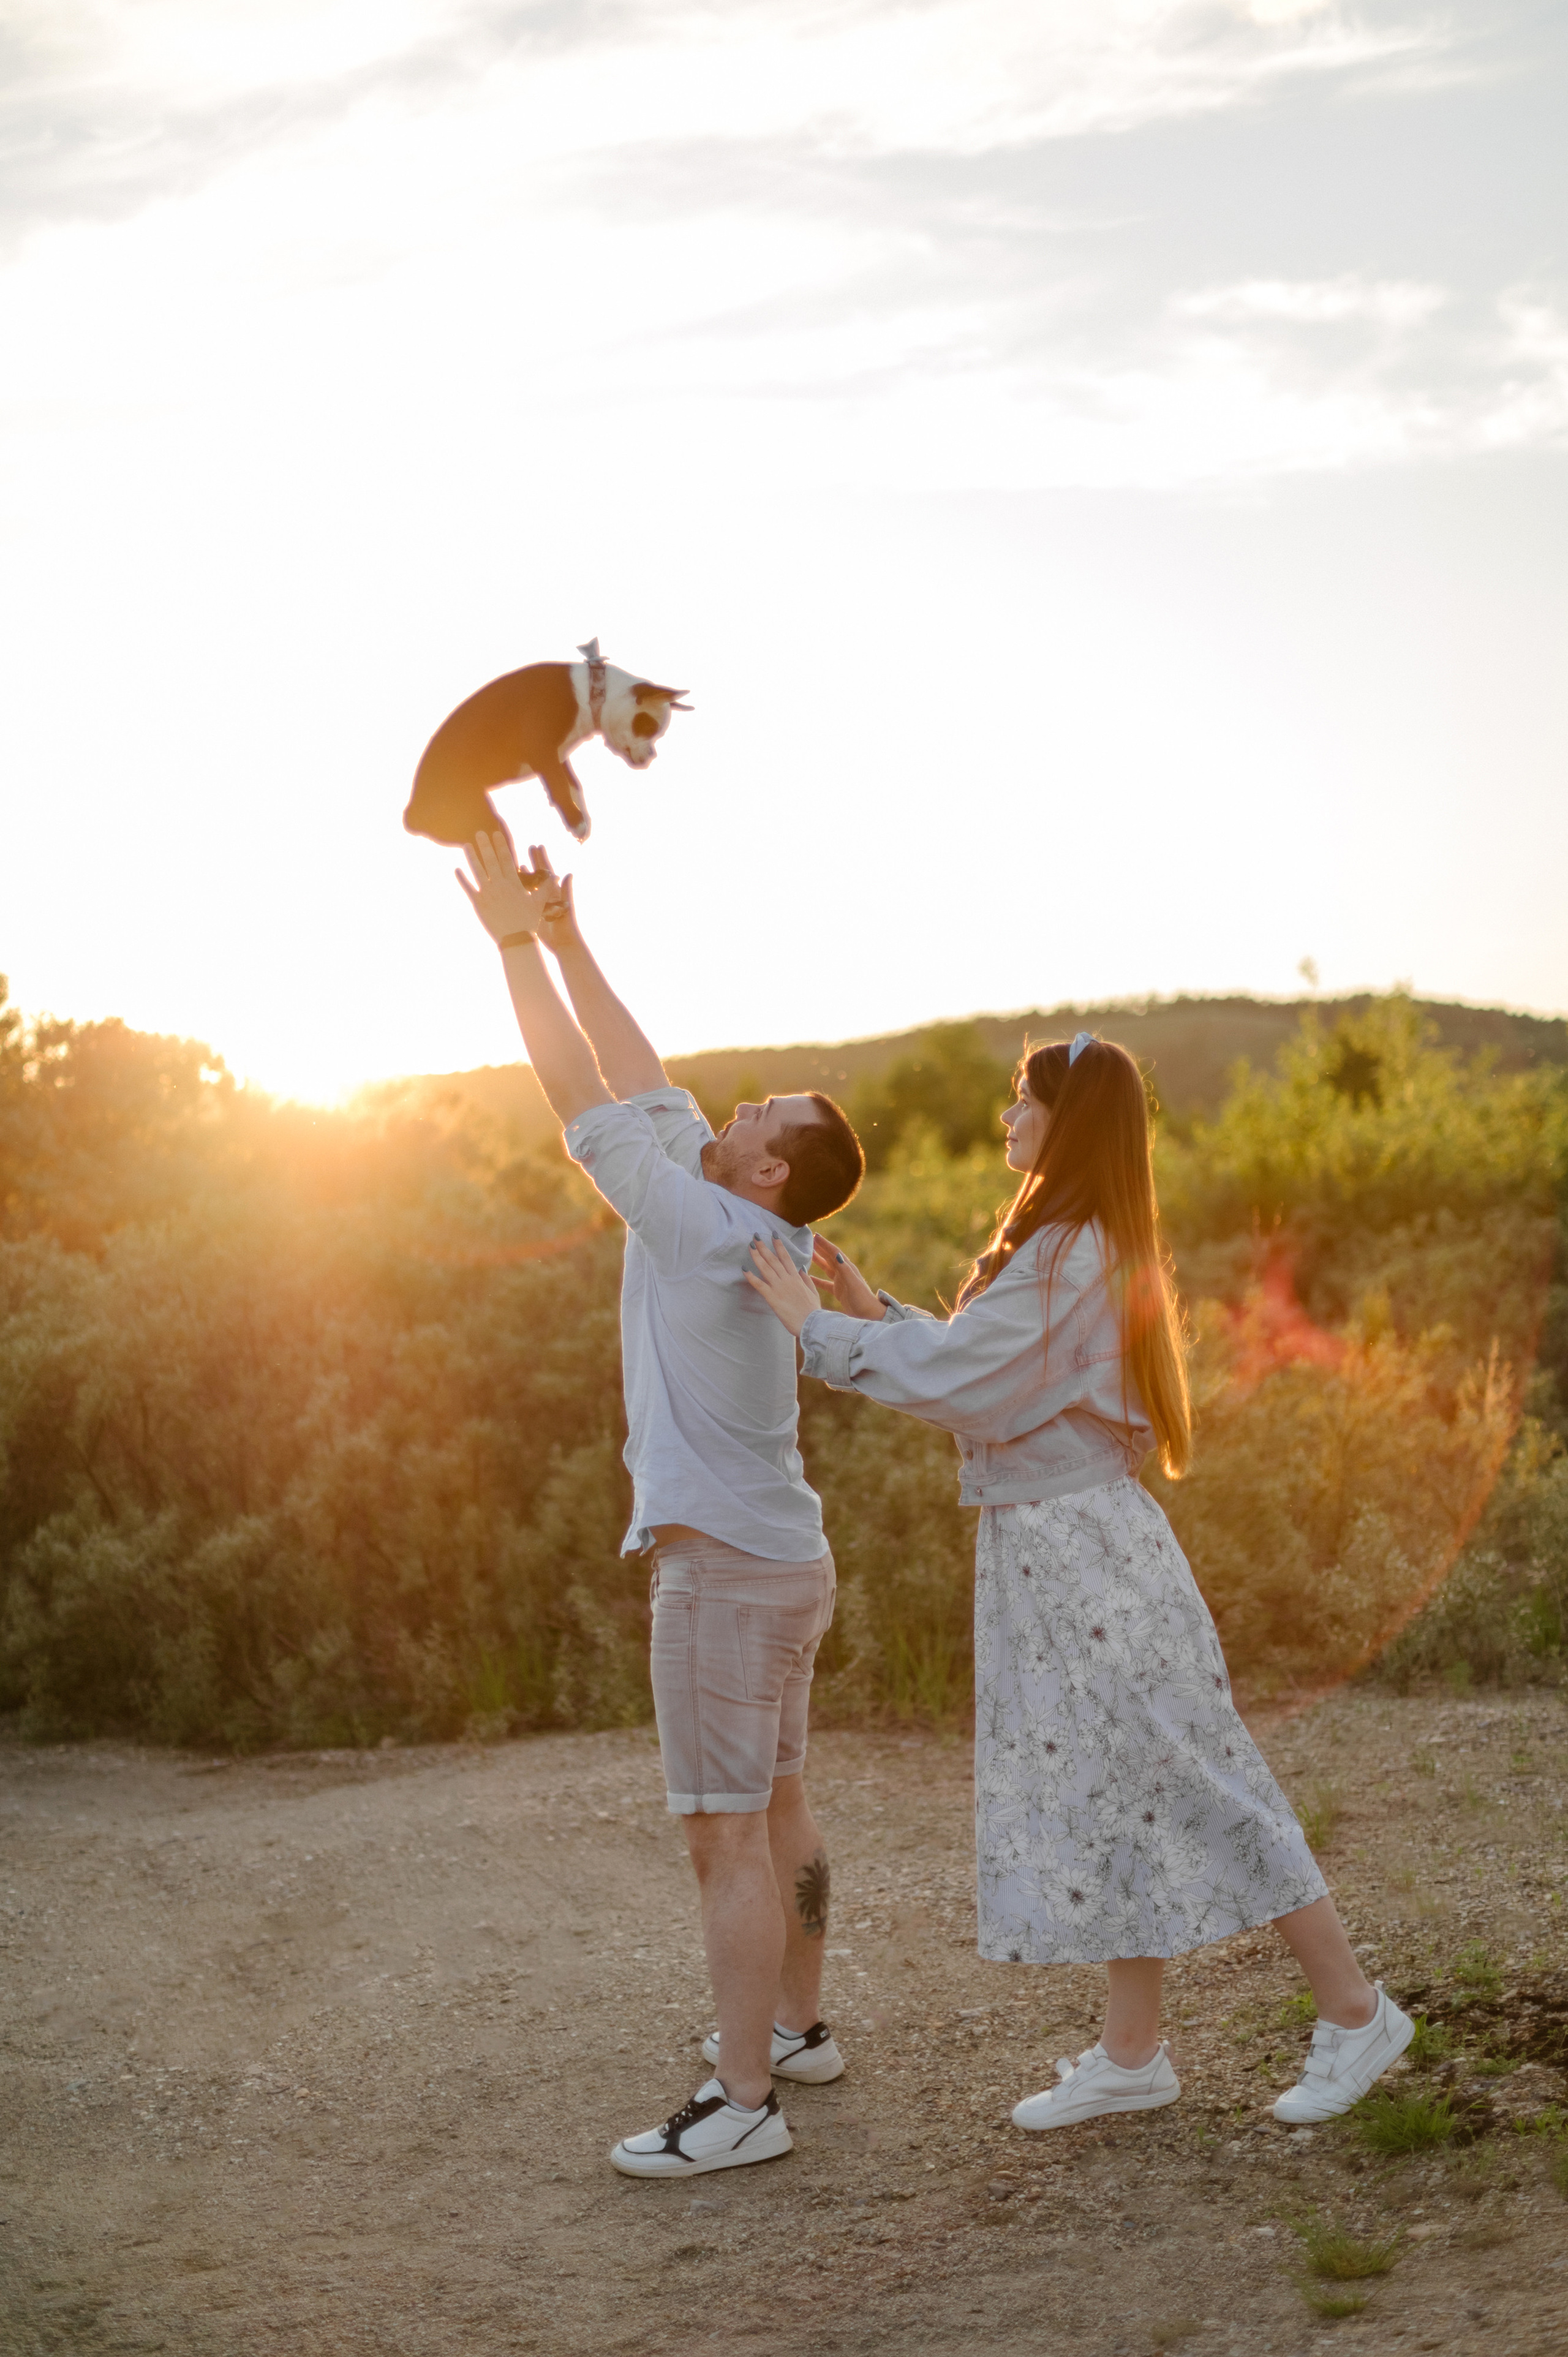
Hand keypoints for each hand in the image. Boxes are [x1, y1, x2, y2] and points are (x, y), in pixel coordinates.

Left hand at [456, 832, 563, 946]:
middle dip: (485, 845)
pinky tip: (457, 869)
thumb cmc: (528, 921)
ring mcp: (488, 894)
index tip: (496, 834)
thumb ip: (544, 888)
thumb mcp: (538, 903)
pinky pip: (468, 888)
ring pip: (478, 871)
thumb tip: (555, 876)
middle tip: (479, 833)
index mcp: (513, 883)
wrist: (516, 938)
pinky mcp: (479, 904)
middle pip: (491, 861)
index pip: (506, 859)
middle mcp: (499, 885)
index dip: (500, 845)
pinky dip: (462, 879)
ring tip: (467, 845)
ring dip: (472, 857)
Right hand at [521, 844, 582, 957]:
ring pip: (529, 885)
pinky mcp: (532, 911)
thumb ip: (566, 891)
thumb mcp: (565, 906)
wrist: (562, 942)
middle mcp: (546, 894)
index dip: (542, 858)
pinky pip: (523, 898)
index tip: (538, 846)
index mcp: (554, 891)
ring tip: (515, 863)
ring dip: (523, 874)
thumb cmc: (565, 925)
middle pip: (537, 874)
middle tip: (527, 847)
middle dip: (532, 861)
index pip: (546, 871)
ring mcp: (538, 902)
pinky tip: (510, 884)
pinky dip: (518, 890)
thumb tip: (569, 874)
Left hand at [744, 1237, 823, 1338]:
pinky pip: (759, 1285)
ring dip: (756, 1256)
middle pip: (773, 1259)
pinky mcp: (773, 1298)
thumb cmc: (812, 1311)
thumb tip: (801, 1268)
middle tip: (755, 1236)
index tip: (773, 1235)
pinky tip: (744, 1269)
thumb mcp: (813, 1292)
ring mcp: (779, 1288)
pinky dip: (751, 1276)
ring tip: (749, 1246)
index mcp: (796, 1277)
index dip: (779, 1245)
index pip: (786, 1257)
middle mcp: (787, 1279)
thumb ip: (806, 1279)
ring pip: (766, 1268)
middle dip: (763, 1247)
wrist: (812, 1324)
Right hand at [810, 1235, 885, 1318]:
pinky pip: (825, 1283)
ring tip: (808, 1254)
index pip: (835, 1252)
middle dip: (821, 1248)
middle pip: (830, 1257)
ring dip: (818, 1261)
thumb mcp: (853, 1283)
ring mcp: (841, 1282)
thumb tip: (836, 1254)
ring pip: (827, 1268)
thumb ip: (845, 1270)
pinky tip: (808, 1278)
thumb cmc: (862, 1299)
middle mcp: (845, 1273)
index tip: (815, 1236)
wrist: (869, 1315)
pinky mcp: (839, 1291)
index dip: (825, 1244)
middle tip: (809, 1240)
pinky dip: (817, 1279)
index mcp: (848, 1269)